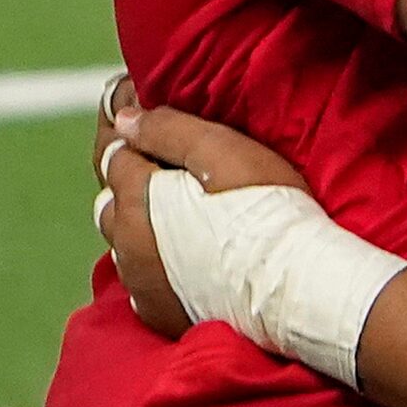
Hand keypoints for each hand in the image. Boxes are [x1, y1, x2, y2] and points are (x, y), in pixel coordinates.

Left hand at [97, 96, 306, 338]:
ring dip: (135, 216)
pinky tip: (173, 248)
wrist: (296, 287)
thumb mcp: (223, 152)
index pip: (116, 147)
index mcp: (137, 198)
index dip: (128, 118)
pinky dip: (149, 256)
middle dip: (126, 170)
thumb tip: (125, 119)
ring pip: (121, 239)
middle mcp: (127, 243)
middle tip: (153, 148)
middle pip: (111, 195)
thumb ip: (169, 130)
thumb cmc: (267, 210)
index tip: (137, 94)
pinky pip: (139, 277)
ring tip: (165, 200)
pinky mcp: (161, 311)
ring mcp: (142, 282)